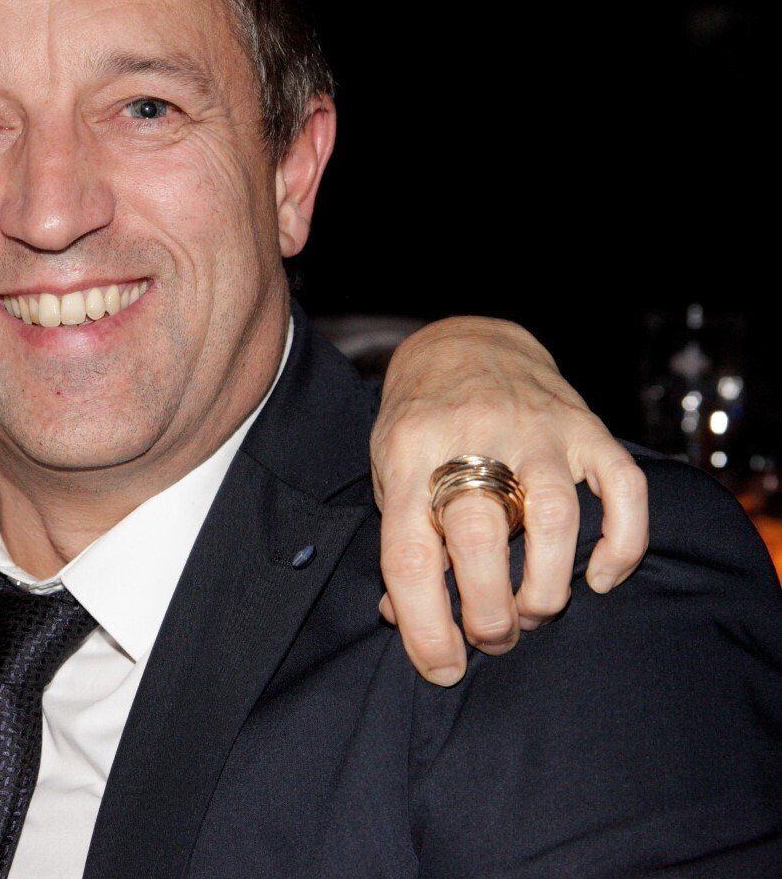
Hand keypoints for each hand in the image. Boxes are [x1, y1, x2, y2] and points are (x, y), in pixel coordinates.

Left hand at [371, 317, 647, 685]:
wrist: (464, 345)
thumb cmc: (421, 426)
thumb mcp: (388, 474)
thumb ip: (401, 542)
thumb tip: (404, 620)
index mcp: (407, 453)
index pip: (408, 551)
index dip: (422, 622)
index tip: (441, 667)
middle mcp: (470, 437)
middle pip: (478, 536)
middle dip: (487, 611)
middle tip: (492, 639)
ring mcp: (534, 429)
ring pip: (552, 516)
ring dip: (546, 586)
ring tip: (533, 612)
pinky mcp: (586, 425)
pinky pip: (623, 488)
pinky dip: (621, 542)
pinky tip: (601, 578)